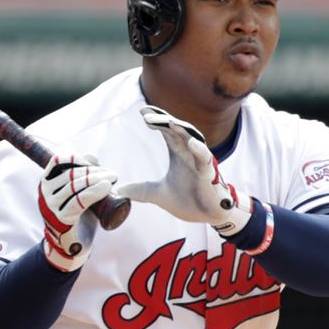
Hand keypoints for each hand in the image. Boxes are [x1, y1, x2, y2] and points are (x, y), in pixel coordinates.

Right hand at [38, 153, 117, 271]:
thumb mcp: (76, 192)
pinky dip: (93, 192)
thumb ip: (82, 175)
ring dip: (96, 179)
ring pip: (74, 186)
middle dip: (93, 170)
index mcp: (46, 183)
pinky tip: (106, 187)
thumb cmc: (77, 215)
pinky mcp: (61, 219)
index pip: (57, 162)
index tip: (96, 164)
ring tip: (112, 178)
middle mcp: (44, 193)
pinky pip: (78, 201)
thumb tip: (91, 157)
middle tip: (112, 173)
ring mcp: (51, 207)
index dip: (77, 159)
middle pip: (70, 174)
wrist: (72, 245)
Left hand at [115, 106, 251, 234]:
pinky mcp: (208, 174)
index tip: (142, 111)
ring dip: (181, 129)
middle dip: (163, 119)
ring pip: (192, 139)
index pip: (167, 130)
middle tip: (147, 114)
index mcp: (178, 153)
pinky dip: (199, 150)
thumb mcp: (157, 195)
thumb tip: (119, 191)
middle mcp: (189, 153)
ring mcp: (199, 162)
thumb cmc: (188, 200)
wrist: (207, 217)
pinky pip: (205, 159)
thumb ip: (140, 190)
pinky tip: (191, 142)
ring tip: (168, 120)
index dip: (156, 119)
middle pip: (177, 129)